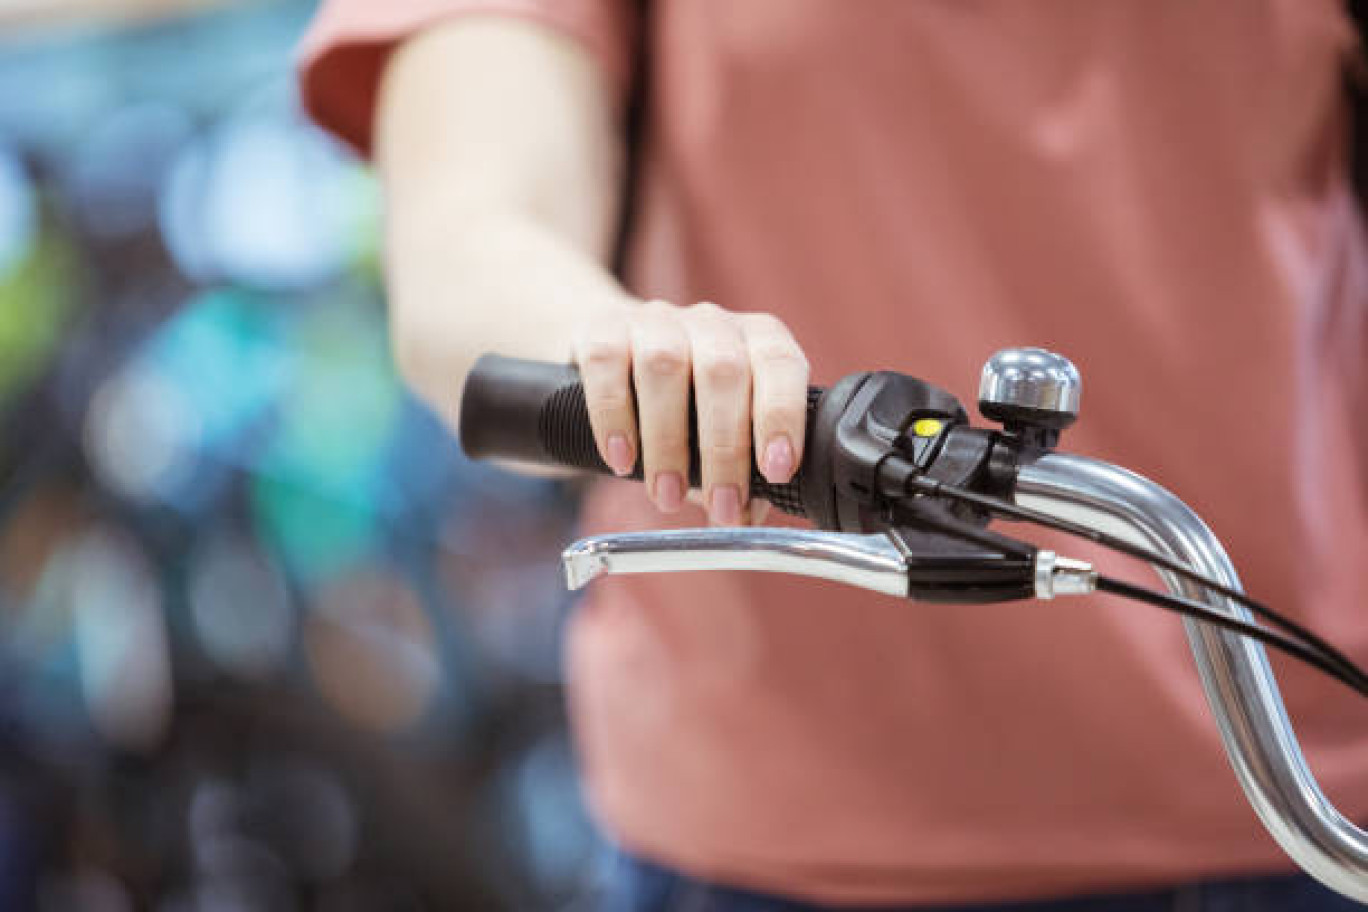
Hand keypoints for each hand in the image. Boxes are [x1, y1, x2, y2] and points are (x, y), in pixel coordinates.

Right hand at [572, 300, 808, 524]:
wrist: (609, 352)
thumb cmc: (683, 400)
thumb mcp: (719, 428)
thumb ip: (739, 469)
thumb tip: (747, 515)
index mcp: (756, 340)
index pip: (780, 364)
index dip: (781, 415)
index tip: (775, 471)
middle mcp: (711, 322)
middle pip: (723, 371)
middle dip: (724, 449)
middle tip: (721, 506)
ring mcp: (656, 320)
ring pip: (664, 367)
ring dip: (668, 442)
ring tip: (667, 495)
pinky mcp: (602, 328)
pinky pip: (607, 364)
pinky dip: (613, 417)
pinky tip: (620, 460)